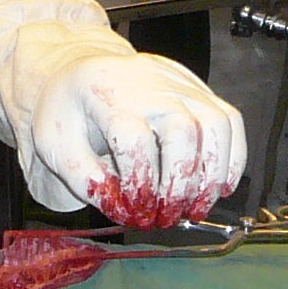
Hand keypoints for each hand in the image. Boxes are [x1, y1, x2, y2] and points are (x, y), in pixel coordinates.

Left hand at [6, 32, 244, 221]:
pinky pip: (230, 120)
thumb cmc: (70, 108)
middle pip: (182, 129)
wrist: (82, 71)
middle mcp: (148, 81)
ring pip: (216, 123)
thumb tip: (120, 208)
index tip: (136, 210)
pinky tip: (220, 187)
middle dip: (179, 183)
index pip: (134, 138)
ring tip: (196, 209)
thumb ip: (83, 179)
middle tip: (167, 216)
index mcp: (105, 90)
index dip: (139, 182)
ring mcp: (179, 82)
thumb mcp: (55, 143)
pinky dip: (233, 157)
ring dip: (212, 175)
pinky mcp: (199, 89)